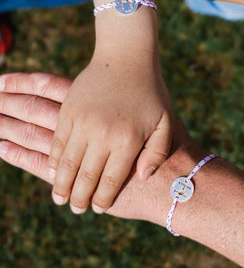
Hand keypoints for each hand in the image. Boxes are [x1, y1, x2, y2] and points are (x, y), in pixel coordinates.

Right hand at [0, 73, 178, 223]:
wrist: (126, 58)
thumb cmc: (150, 93)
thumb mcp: (165, 122)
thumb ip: (156, 153)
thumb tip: (142, 178)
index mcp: (128, 141)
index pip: (111, 181)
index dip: (103, 199)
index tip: (98, 208)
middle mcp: (103, 135)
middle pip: (86, 178)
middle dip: (79, 198)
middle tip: (76, 209)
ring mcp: (83, 123)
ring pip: (67, 165)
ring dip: (61, 185)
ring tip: (60, 198)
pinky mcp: (69, 112)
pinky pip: (57, 143)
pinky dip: (54, 161)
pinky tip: (55, 171)